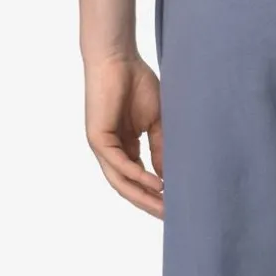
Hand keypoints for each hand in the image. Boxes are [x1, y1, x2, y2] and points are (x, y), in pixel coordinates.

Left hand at [85, 52, 163, 217]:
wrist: (119, 59)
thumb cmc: (137, 84)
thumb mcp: (157, 122)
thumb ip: (161, 148)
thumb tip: (168, 177)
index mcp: (125, 147)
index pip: (140, 179)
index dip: (157, 194)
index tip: (177, 205)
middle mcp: (112, 151)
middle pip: (129, 186)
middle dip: (150, 203)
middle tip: (172, 216)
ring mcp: (103, 147)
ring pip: (121, 181)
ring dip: (143, 196)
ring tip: (164, 207)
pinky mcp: (98, 139)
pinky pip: (118, 164)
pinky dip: (136, 175)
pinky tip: (155, 183)